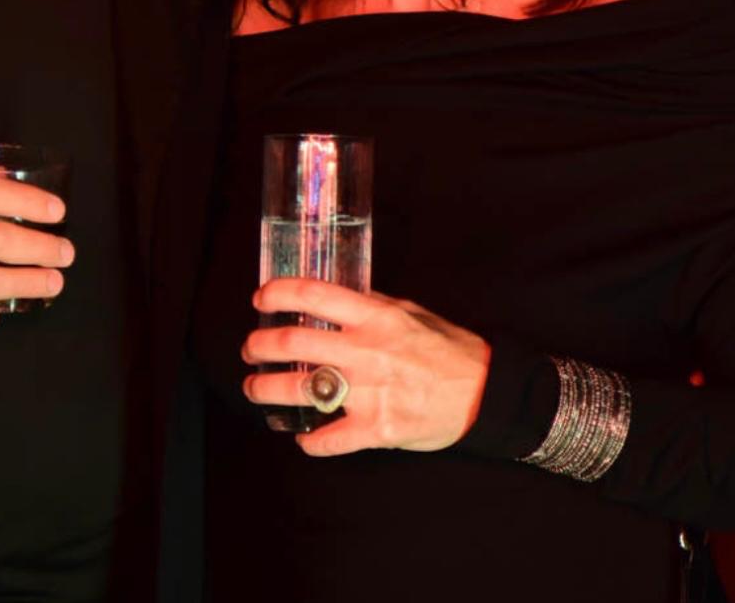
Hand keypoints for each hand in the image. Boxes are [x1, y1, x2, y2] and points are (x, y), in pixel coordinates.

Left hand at [241, 278, 490, 456]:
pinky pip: (329, 439)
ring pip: (299, 390)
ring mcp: (369, 393)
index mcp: (374, 317)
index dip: (278, 294)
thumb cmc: (446, 348)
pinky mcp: (377, 430)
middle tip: (250, 350)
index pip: (313, 295)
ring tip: (255, 389)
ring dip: (266, 390)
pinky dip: (310, 441)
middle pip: (293, 344)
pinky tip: (302, 437)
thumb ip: (369, 304)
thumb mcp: (408, 311)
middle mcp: (366, 352)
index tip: (260, 299)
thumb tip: (331, 297)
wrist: (483, 393)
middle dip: (260, 346)